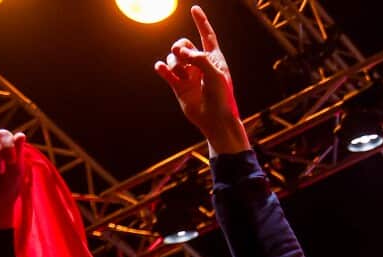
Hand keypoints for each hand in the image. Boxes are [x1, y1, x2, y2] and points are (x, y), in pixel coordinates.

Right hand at [154, 5, 248, 155]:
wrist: (215, 120)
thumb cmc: (221, 98)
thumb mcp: (215, 75)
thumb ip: (199, 59)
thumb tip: (179, 50)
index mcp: (214, 59)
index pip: (207, 36)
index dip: (201, 22)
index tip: (194, 9)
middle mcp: (200, 64)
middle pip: (184, 44)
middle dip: (180, 47)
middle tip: (182, 57)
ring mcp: (189, 75)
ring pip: (174, 58)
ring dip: (175, 63)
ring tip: (182, 74)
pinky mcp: (179, 86)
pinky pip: (166, 72)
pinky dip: (162, 68)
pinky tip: (160, 68)